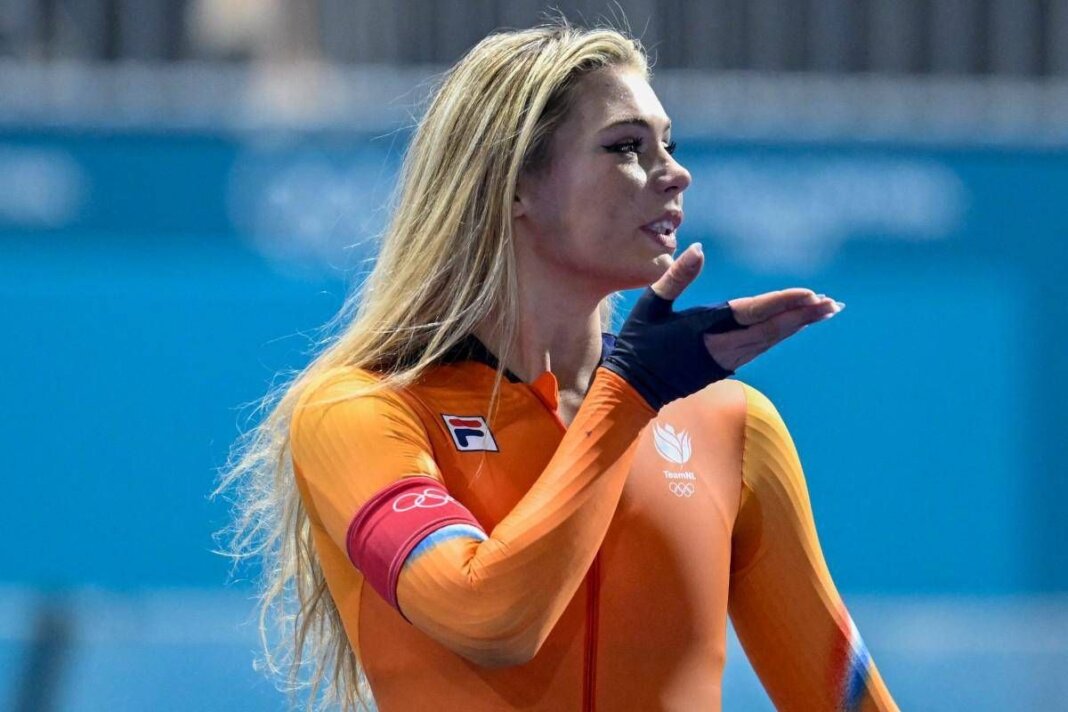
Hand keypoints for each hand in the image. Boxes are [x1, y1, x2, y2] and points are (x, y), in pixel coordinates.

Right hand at [603, 243, 842, 410]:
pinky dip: (780, 335)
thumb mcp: (652, 306)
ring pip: (770, 340)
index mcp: (706, 328)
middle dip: (804, 316)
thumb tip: (699, 248)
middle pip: (773, 329)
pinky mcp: (723, 367)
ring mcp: (725, 360)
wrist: (633, 388)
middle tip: (833, 304)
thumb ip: (677, 277)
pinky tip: (792, 326)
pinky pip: (760, 348)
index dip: (784, 303)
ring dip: (797, 325)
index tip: (811, 294)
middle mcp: (722, 346)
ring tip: (823, 312)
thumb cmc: (639, 344)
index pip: (754, 313)